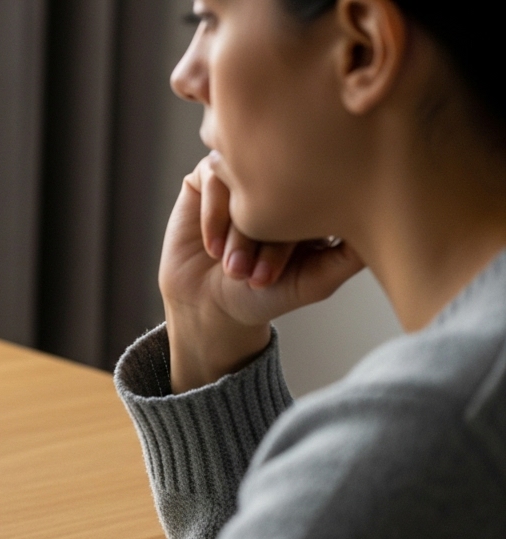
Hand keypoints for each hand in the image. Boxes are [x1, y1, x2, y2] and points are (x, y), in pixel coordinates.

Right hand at [159, 154, 363, 391]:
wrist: (208, 304)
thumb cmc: (264, 294)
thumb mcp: (315, 281)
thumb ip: (350, 255)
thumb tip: (387, 220)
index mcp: (313, 200)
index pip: (316, 196)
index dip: (294, 236)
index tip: (272, 278)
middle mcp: (280, 181)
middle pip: (280, 188)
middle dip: (263, 237)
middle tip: (252, 277)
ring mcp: (243, 175)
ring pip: (245, 183)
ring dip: (238, 230)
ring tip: (233, 268)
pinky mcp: (209, 176)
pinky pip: (213, 176)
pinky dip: (214, 216)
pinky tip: (213, 248)